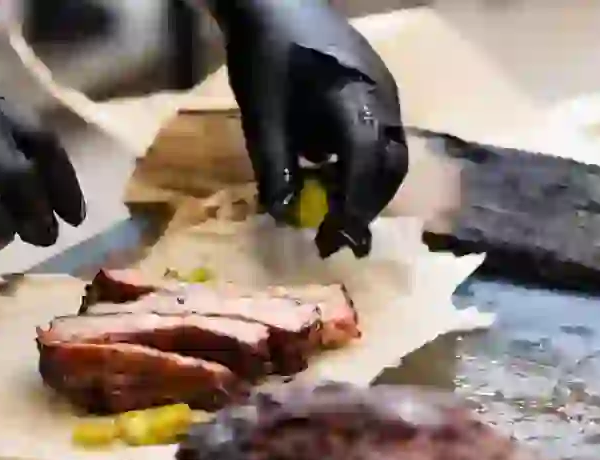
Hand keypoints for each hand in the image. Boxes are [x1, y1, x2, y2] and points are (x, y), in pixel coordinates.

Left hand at [210, 0, 407, 256]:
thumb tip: (286, 217)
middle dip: (365, 208)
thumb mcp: (262, 120)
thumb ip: (275, 170)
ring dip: (363, 190)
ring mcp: (384, 93)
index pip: (367, 169)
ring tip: (333, 218)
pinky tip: (329, 180)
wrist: (272, 4)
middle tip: (335, 240)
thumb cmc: (265, 58)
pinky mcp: (374, 91)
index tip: (334, 243)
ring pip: (386, 155)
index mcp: (358, 103)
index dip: (354, 211)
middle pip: (389, 168)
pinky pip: (377, 138)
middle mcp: (384, 100)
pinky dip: (359, 167)